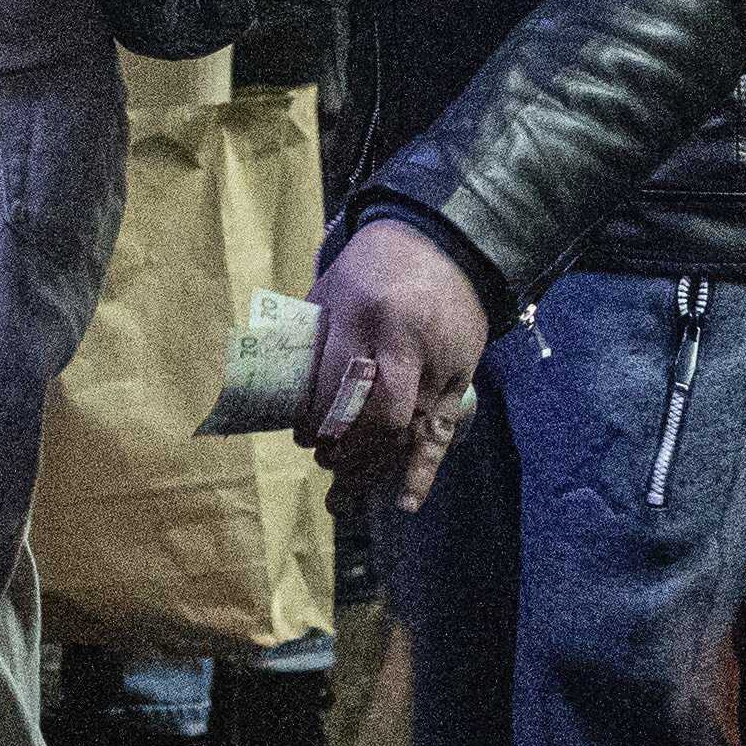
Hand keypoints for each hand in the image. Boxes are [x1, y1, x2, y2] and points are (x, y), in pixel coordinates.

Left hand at [304, 219, 496, 515]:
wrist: (446, 243)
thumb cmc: (374, 269)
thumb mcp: (332, 290)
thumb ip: (312, 341)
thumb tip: (284, 401)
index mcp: (364, 313)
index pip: (335, 384)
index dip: (315, 420)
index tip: (303, 435)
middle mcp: (407, 341)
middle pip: (378, 415)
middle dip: (347, 449)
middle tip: (325, 459)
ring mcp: (440, 362)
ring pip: (408, 432)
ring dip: (373, 468)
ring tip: (343, 496)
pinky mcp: (462, 376)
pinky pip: (442, 432)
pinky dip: (423, 470)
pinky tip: (404, 501)